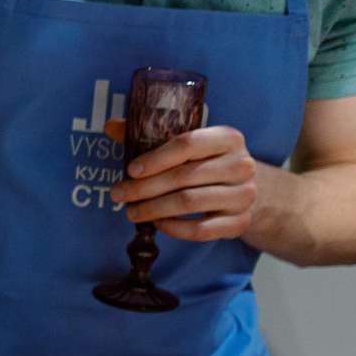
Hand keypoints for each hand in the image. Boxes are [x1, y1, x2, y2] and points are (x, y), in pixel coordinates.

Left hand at [105, 117, 258, 240]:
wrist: (243, 190)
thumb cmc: (206, 163)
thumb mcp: (185, 144)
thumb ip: (150, 134)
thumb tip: (110, 126)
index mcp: (228, 138)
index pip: (188, 144)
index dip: (155, 158)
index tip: (130, 170)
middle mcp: (242, 165)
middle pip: (184, 176)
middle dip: (144, 187)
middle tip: (118, 194)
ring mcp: (244, 194)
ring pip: (190, 202)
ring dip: (154, 209)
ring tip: (131, 212)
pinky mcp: (240, 221)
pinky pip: (201, 229)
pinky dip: (174, 228)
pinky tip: (158, 223)